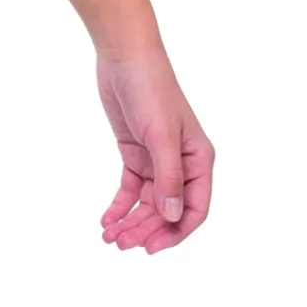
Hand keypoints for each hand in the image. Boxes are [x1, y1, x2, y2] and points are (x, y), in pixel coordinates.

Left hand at [94, 45, 213, 254]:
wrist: (125, 57)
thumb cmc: (151, 90)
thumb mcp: (161, 136)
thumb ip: (167, 178)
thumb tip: (171, 217)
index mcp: (199, 160)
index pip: (195, 209)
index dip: (175, 233)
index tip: (151, 248)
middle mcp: (182, 164)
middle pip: (167, 211)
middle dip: (146, 231)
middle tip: (122, 244)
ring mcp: (158, 160)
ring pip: (147, 203)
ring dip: (131, 222)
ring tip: (110, 237)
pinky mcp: (135, 153)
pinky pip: (130, 189)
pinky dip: (119, 206)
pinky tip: (107, 219)